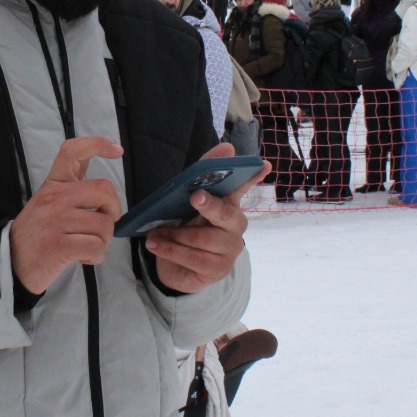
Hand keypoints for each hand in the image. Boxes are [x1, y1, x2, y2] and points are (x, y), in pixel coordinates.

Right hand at [10, 136, 124, 295]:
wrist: (10, 263)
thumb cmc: (35, 233)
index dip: (98, 144)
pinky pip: (96, 247)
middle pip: (103, 190)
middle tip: (104, 224)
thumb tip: (99, 177)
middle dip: (113, 210)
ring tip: (89, 246)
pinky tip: (85, 258)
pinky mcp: (58, 246)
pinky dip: (97, 256)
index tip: (116, 150)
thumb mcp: (47, 203)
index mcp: (53, 185)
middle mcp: (54, 198)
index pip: (73, 151)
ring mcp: (55, 221)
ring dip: (104, 241)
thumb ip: (71, 188)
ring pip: (104, 224)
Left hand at [144, 142, 268, 294]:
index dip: (252, 176)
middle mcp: (236, 225)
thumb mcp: (185, 201)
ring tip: (154, 234)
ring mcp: (231, 249)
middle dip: (208, 205)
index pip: (242, 187)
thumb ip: (203, 173)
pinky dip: (171, 251)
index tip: (263, 165)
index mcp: (229, 204)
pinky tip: (155, 245)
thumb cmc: (185, 228)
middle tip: (194, 197)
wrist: (176, 267)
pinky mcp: (220, 269)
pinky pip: (194, 258)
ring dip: (174, 235)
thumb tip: (228, 147)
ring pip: (203, 239)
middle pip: (224, 213)